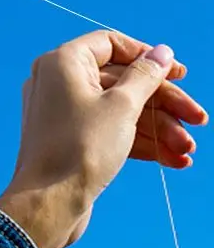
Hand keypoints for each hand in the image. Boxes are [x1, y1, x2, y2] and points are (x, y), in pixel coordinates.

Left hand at [0, 30, 207, 247]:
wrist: (49, 203)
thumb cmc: (82, 148)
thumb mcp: (122, 107)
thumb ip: (145, 76)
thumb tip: (161, 51)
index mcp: (62, 62)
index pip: (110, 44)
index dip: (147, 56)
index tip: (179, 74)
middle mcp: (58, 81)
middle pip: (121, 80)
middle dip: (163, 102)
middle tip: (199, 121)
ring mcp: (63, 111)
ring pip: (119, 109)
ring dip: (158, 128)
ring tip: (188, 151)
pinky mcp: (71, 139)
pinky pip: (109, 130)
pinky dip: (140, 142)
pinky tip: (175, 160)